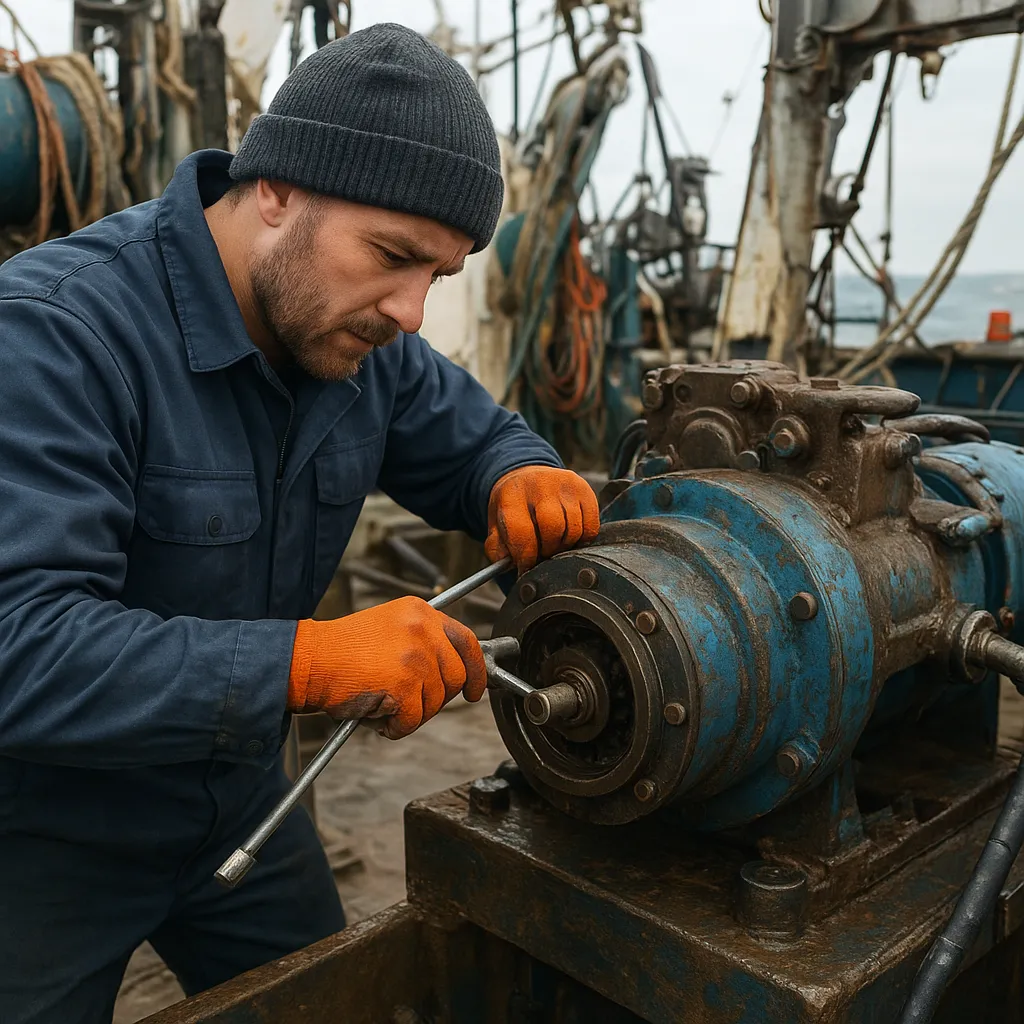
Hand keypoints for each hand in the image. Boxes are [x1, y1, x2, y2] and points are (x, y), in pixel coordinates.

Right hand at [287, 597, 486, 739]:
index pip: (467, 641)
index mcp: (421, 612)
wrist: (308, 660)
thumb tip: (454, 673)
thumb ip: (423, 642)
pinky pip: (414, 719)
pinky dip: (396, 727)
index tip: (476, 690)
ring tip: (383, 705)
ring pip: (436, 701)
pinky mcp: (404, 684)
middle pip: (456, 677)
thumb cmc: (342, 652)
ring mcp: (416, 656)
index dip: (477, 670)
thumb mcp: (390, 629)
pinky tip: (376, 716)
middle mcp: (423, 629)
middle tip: (411, 704)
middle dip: (438, 699)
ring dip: (413, 713)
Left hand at [485, 465, 599, 572]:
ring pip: (574, 530)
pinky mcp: (585, 490)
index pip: (522, 532)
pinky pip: (591, 527)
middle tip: (542, 554)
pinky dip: (582, 539)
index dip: (525, 557)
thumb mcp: (497, 523)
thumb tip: (511, 565)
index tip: (525, 567)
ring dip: (564, 546)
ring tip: (554, 544)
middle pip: (553, 528)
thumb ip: (498, 549)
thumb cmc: (514, 507)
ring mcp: (565, 485)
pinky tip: (568, 536)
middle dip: (548, 550)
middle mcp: (540, 484)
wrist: (528, 478)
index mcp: (513, 494)